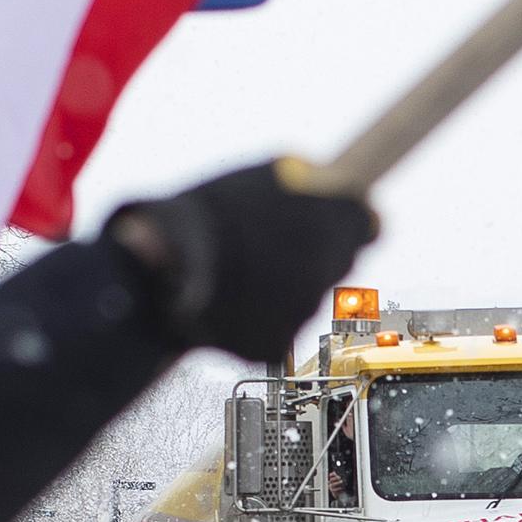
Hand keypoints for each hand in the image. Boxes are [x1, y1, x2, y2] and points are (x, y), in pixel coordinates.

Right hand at [105, 159, 376, 364]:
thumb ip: (306, 181)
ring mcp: (305, 312)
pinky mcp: (277, 345)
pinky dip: (257, 315)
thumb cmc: (203, 215)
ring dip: (283, 283)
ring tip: (237, 267)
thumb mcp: (259, 176)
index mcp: (335, 221)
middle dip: (314, 250)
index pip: (368, 225)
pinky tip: (227, 297)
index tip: (334, 218)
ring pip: (305, 296)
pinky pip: (276, 327)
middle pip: (338, 260)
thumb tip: (326, 180)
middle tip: (275, 240)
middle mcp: (329, 269)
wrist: (154, 272)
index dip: (350, 222)